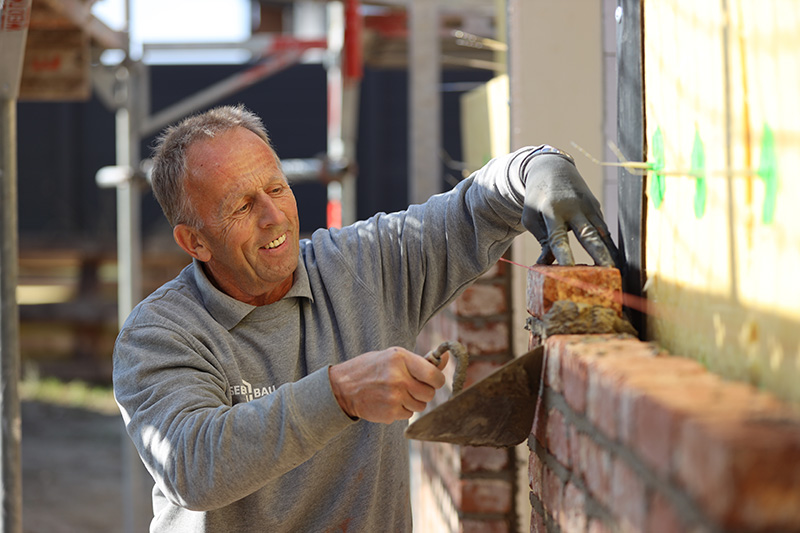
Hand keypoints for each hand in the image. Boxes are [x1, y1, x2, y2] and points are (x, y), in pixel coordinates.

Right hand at [329, 347, 447, 423]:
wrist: (342, 388)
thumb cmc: (371, 368)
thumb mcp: (393, 356)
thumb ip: (420, 361)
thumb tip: (446, 358)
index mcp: (401, 359)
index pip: (434, 375)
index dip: (436, 380)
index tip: (432, 380)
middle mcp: (399, 378)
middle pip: (429, 394)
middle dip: (424, 392)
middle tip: (411, 386)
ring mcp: (394, 397)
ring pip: (420, 406)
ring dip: (413, 401)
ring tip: (397, 393)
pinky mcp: (390, 413)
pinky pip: (408, 414)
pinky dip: (402, 410)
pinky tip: (388, 401)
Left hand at [522, 152, 619, 266]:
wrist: (552, 169)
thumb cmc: (537, 198)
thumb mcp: (531, 218)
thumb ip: (542, 241)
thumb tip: (548, 266)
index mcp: (552, 210)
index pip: (558, 237)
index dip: (564, 254)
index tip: (568, 270)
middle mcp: (574, 208)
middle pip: (588, 234)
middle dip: (599, 254)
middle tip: (608, 272)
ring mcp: (588, 206)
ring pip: (602, 233)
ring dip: (609, 253)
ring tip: (615, 273)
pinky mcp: (597, 207)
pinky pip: (604, 230)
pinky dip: (610, 246)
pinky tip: (616, 261)